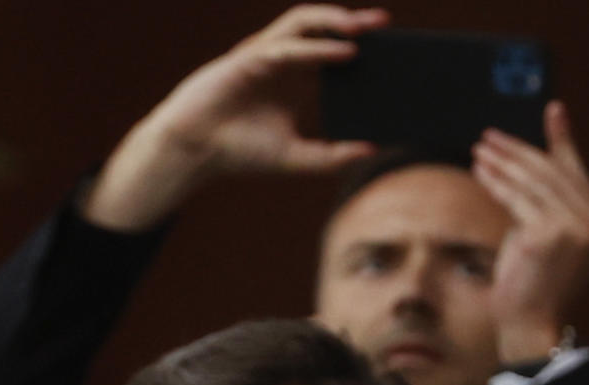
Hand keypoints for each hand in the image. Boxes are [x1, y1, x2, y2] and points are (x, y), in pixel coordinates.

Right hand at [83, 6, 386, 231]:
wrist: (197, 152)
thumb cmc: (241, 152)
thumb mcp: (298, 159)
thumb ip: (333, 156)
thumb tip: (372, 150)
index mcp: (296, 80)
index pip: (333, 52)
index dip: (359, 45)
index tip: (391, 49)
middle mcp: (283, 62)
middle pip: (323, 30)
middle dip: (354, 23)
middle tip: (385, 23)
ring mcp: (265, 56)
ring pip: (304, 24)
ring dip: (335, 21)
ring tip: (364, 27)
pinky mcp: (250, 59)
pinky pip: (289, 48)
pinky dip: (318, 49)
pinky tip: (345, 52)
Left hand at [474, 102, 588, 364]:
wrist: (530, 324)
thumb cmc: (535, 285)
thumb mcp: (547, 238)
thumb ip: (548, 202)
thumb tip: (530, 162)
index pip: (578, 174)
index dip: (563, 141)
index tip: (554, 111)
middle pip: (553, 173)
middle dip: (519, 151)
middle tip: (490, 137)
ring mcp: (576, 230)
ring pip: (533, 182)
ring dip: (502, 162)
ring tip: (479, 150)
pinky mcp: (547, 234)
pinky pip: (517, 198)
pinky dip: (496, 181)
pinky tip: (480, 170)